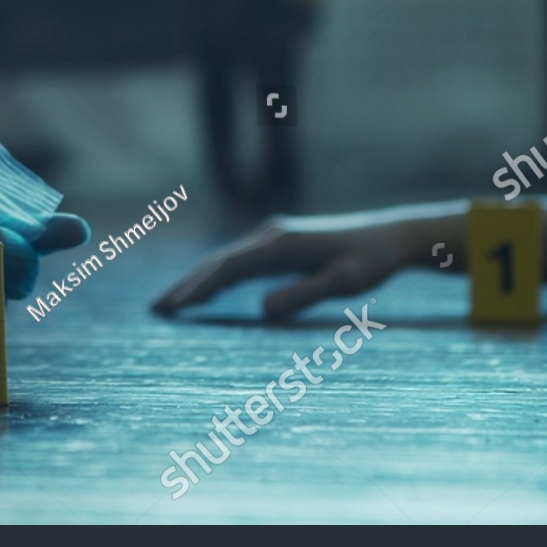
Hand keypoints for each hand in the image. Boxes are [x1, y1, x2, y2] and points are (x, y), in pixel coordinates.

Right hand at [152, 212, 432, 318]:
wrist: (389, 236)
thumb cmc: (370, 262)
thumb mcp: (345, 282)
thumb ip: (305, 294)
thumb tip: (263, 310)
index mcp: (281, 244)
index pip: (229, 267)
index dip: (200, 287)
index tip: (176, 306)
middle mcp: (270, 235)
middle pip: (217, 261)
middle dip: (186, 285)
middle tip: (156, 309)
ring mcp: (272, 237)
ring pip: (224, 260)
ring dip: (196, 281)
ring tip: (170, 303)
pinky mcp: (278, 244)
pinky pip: (237, 262)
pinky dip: (215, 277)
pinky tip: (205, 292)